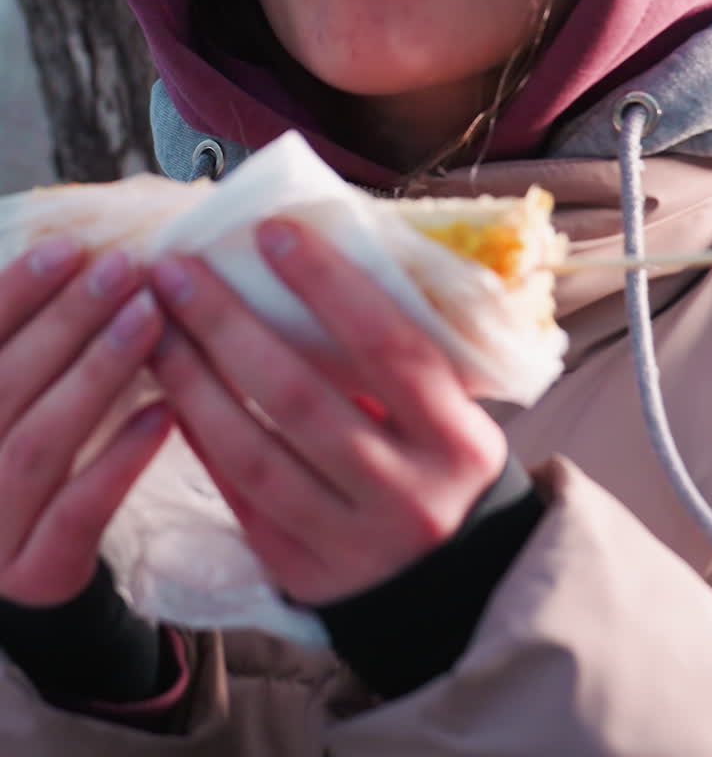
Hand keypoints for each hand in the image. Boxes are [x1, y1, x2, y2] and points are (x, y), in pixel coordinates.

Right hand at [0, 240, 170, 605]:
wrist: (28, 565)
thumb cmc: (25, 453)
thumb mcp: (16, 390)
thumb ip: (27, 340)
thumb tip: (78, 254)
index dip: (16, 291)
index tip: (71, 246)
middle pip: (6, 384)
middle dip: (69, 320)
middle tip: (126, 269)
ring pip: (39, 443)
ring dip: (96, 373)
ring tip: (149, 317)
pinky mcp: (34, 575)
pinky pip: (77, 512)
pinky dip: (119, 458)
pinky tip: (163, 411)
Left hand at [150, 218, 507, 605]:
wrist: (447, 581)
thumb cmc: (437, 459)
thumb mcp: (445, 407)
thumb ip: (394, 348)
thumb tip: (304, 256)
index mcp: (456, 437)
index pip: (387, 345)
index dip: (326, 285)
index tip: (269, 231)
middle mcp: (411, 495)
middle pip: (301, 398)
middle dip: (227, 325)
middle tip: (175, 270)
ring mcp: (355, 544)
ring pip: (255, 454)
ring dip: (193, 383)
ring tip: (154, 328)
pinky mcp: (306, 575)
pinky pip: (240, 497)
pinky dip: (201, 440)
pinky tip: (170, 392)